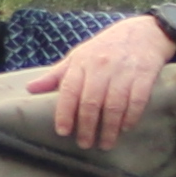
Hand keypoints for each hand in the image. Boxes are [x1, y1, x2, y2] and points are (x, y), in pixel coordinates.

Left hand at [30, 13, 171, 147]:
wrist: (144, 32)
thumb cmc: (105, 48)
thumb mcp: (78, 56)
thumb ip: (56, 75)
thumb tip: (30, 88)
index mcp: (82, 63)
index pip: (69, 91)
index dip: (64, 113)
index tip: (63, 132)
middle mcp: (101, 67)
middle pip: (91, 102)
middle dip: (87, 127)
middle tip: (85, 144)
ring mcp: (123, 71)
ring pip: (114, 105)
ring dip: (109, 128)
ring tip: (105, 143)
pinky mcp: (144, 75)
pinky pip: (137, 101)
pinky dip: (130, 117)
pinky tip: (125, 128)